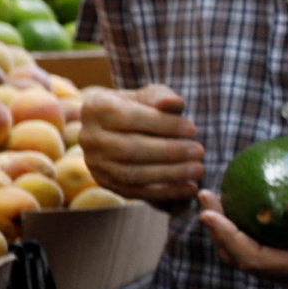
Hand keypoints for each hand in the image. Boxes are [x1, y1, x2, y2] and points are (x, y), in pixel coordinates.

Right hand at [76, 85, 203, 205]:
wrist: (121, 129)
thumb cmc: (142, 107)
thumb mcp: (150, 96)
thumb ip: (162, 97)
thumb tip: (173, 103)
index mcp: (96, 108)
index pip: (129, 118)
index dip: (162, 125)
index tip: (192, 129)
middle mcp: (88, 137)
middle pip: (130, 149)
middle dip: (169, 152)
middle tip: (199, 151)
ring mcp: (94, 163)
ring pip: (133, 174)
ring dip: (170, 174)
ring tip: (199, 169)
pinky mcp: (105, 183)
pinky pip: (136, 191)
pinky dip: (165, 192)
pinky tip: (190, 187)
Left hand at [193, 145, 287, 287]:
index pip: (253, 259)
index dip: (226, 236)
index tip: (208, 211)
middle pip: (241, 261)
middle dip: (217, 232)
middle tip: (206, 197)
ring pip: (247, 258)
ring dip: (227, 232)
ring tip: (216, 200)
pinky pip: (260, 251)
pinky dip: (244, 231)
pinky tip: (242, 203)